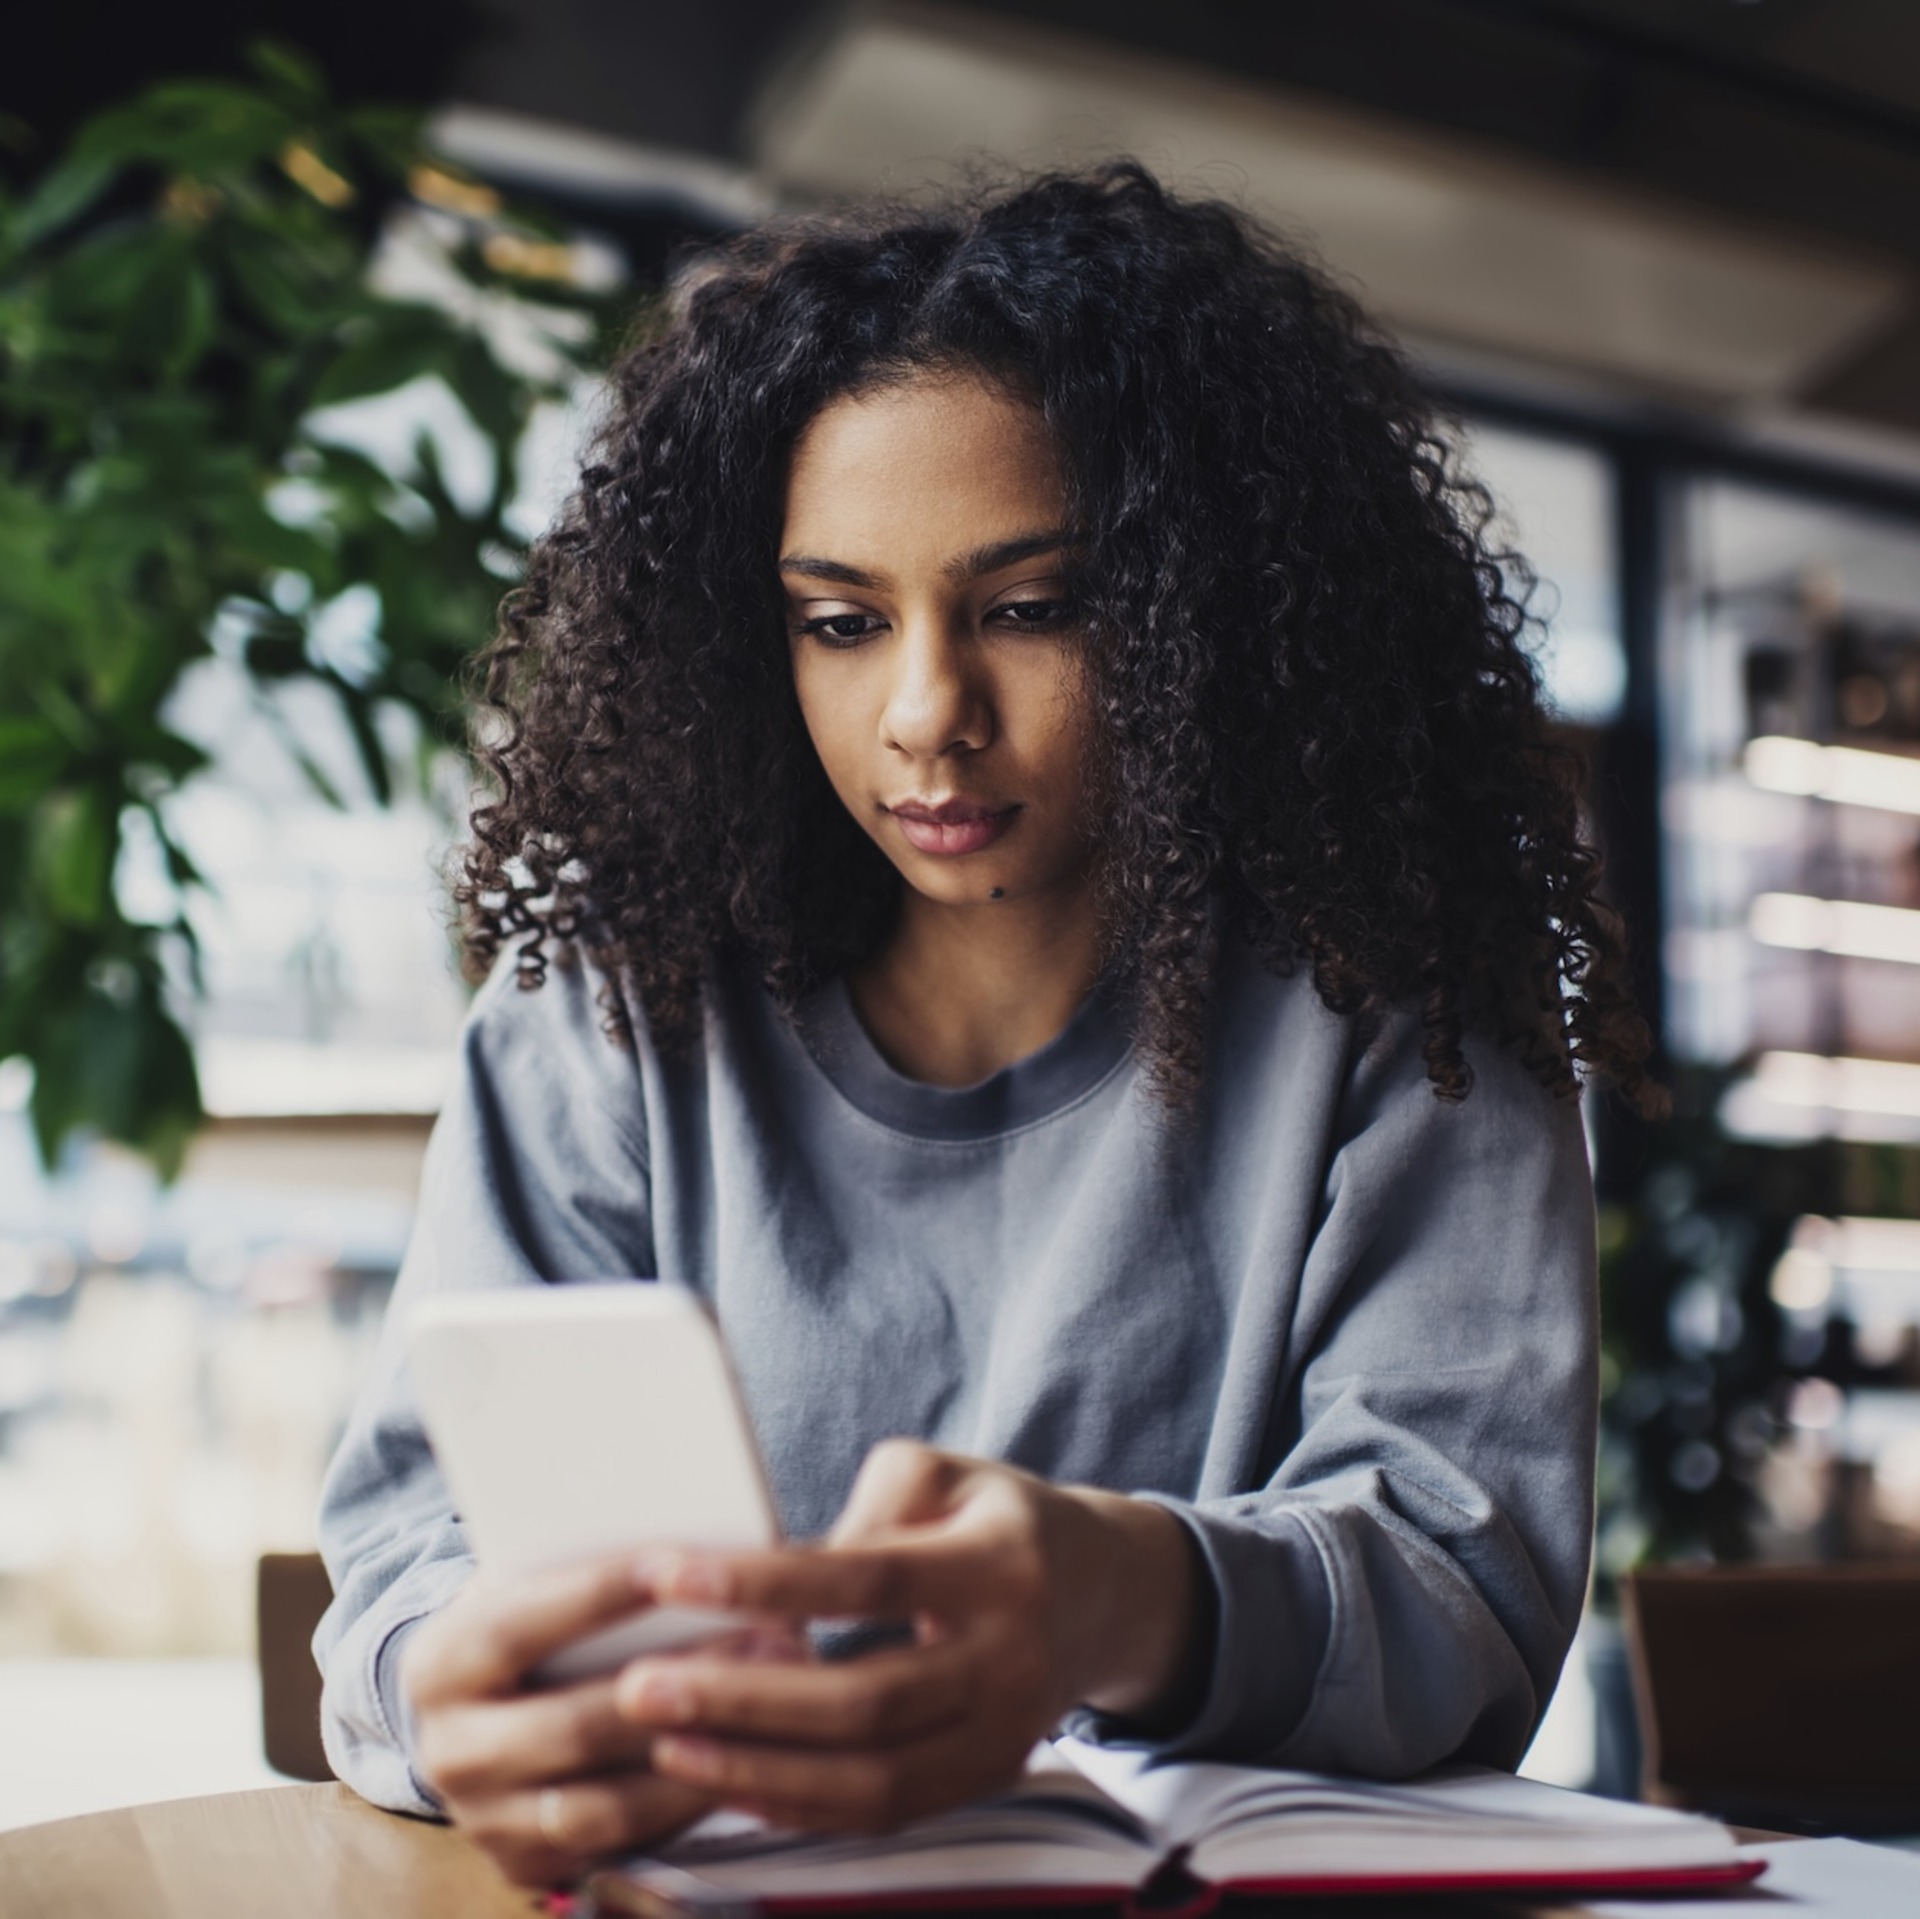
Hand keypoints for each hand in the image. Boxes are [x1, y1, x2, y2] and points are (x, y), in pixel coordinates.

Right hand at [402, 1555, 798, 1885]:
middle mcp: (448, 1753)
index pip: (517, 1627)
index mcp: (438, 1665)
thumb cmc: (532, 1621)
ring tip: (776, 1695)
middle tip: (768, 1635)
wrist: (478, 1713)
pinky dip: (691, 1798)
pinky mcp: (529, 1867)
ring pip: (606, 1803)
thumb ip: (577, 1563)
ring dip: (702, 1750)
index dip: (598, 1595)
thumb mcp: (528, 1582)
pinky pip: (625, 1845)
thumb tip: (684, 1544)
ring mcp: (485, 1822)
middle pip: (572, 1726)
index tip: (676, 1562)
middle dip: (681, 1682)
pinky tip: (750, 1752)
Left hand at [612, 1440, 1200, 1834]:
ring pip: (873, 1779)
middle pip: (866, 1701)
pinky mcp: (987, 1779)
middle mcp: (1008, 1658)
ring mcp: (1005, 1733)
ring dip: (758, 1770)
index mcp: (997, 1564)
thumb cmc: (995, 1516)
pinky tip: (724, 1779)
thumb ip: (863, 1509)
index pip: (867, 1580)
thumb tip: (775, 1575)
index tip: (667, 1573)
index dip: (764, 1582)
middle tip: (640, 1686)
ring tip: (664, 1744)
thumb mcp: (944, 1473)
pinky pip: (884, 1810)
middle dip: (742, 1699)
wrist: (1104, 1592)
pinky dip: (799, 1805)